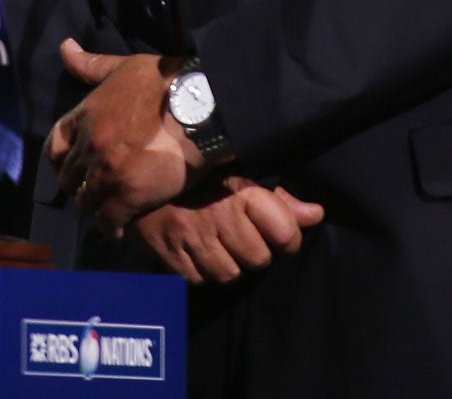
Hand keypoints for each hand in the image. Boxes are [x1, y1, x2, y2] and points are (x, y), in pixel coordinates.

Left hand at [46, 38, 199, 237]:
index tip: (71, 166)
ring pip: (86, 202)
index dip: (61, 159)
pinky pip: (109, 221)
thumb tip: (65, 47)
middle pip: (69, 177)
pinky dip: (111, 228)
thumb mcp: (123, 67)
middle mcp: (90, 145)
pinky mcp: (130, 195)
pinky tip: (118, 230)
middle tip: (92, 192)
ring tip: (105, 211)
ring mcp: (108, 172)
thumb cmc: (166, 82)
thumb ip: (91, 64)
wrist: (201, 107)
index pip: (54, 144)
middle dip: (78, 186)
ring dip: (94, 207)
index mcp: (86, 115)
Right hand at [128, 177, 323, 284]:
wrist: (135, 172)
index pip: (285, 233)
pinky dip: (203, 270)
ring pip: (230, 274)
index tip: (280, 231)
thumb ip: (278, 198)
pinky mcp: (169, 255)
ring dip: (231, 262)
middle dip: (257, 249)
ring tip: (222, 243)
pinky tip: (200, 251)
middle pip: (259, 259)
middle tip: (244, 234)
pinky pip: (200, 279)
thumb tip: (316, 215)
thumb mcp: (238, 172)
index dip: (288, 236)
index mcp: (238, 192)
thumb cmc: (195, 171)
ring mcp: (190, 238)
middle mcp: (215, 217)